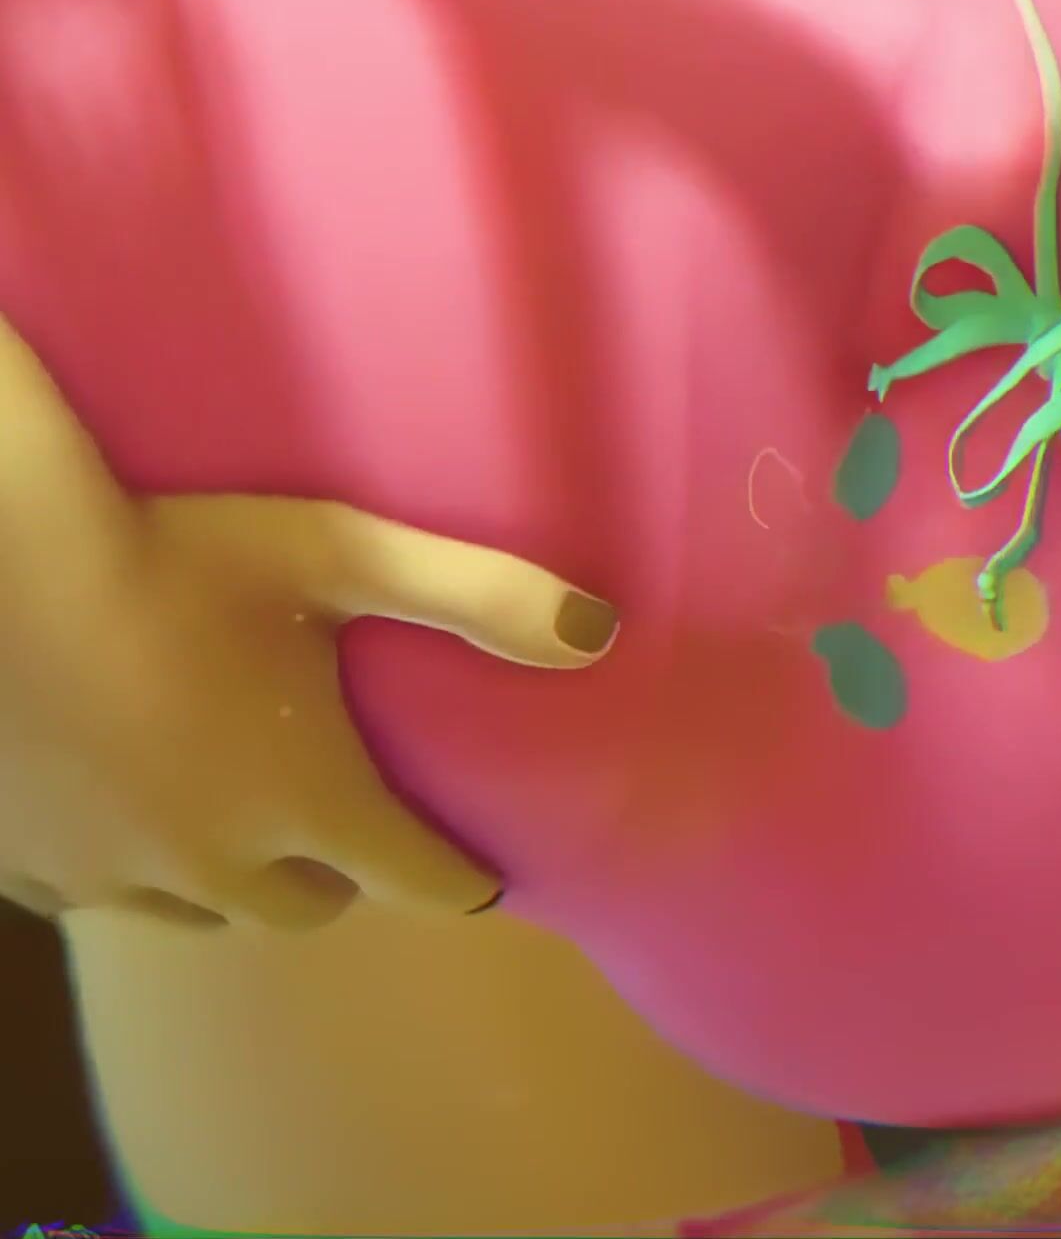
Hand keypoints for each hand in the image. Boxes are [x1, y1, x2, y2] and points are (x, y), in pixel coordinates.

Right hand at [0, 320, 614, 932]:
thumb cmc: (178, 553)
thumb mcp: (344, 555)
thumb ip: (480, 595)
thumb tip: (600, 632)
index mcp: (305, 804)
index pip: (417, 883)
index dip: (461, 880)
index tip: (484, 879)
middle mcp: (213, 862)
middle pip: (311, 907)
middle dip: (346, 873)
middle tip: (356, 825)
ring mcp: (112, 874)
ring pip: (206, 911)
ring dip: (240, 874)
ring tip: (250, 816)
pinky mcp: (29, 870)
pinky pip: (109, 895)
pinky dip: (139, 865)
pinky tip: (138, 811)